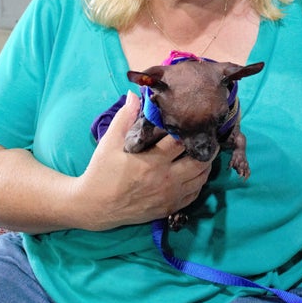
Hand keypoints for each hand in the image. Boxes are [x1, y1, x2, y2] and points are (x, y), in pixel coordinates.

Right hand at [74, 91, 214, 230]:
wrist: (95, 207)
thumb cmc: (102, 172)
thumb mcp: (110, 142)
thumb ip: (125, 117)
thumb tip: (135, 94)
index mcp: (152, 161)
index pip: (180, 141)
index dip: (188, 129)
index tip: (190, 121)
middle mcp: (165, 179)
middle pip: (199, 161)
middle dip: (205, 147)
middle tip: (205, 136)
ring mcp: (169, 196)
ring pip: (201, 178)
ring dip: (205, 164)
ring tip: (203, 151)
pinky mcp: (170, 208)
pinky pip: (195, 194)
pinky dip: (199, 182)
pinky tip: (195, 172)